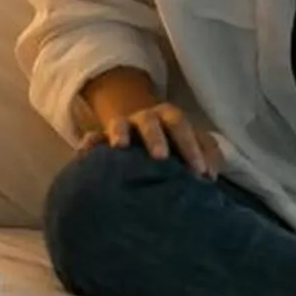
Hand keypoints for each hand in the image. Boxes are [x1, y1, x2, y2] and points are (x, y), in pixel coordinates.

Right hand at [91, 99, 221, 176]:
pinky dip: (90, 143)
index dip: (192, 148)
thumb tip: (211, 177)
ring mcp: (124, 126)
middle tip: (161, 157)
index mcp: (171, 118)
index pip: (183, 128)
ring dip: (121, 132)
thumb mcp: (191, 145)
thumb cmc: (173, 144)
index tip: (200, 173)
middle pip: (153, 122)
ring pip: (121, 124)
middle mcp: (147, 118)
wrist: (141, 128)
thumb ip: (205, 156)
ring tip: (120, 147)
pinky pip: (93, 137)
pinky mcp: (103, 137)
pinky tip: (84, 153)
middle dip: (156, 137)